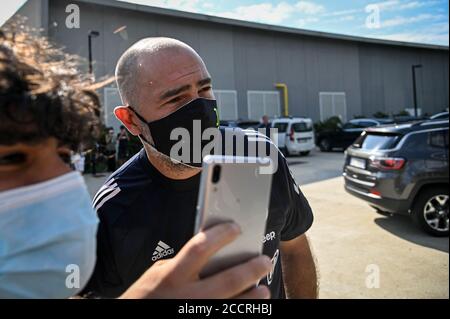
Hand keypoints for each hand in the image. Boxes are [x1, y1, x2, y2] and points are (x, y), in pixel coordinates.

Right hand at [120, 222, 271, 298]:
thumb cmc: (146, 297)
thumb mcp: (158, 274)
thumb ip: (182, 263)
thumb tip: (211, 250)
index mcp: (171, 277)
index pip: (199, 248)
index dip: (220, 235)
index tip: (236, 228)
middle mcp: (185, 297)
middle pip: (226, 281)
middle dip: (250, 269)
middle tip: (264, 261)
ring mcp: (195, 313)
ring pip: (234, 306)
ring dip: (253, 298)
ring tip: (263, 289)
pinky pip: (228, 317)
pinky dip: (242, 310)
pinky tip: (251, 307)